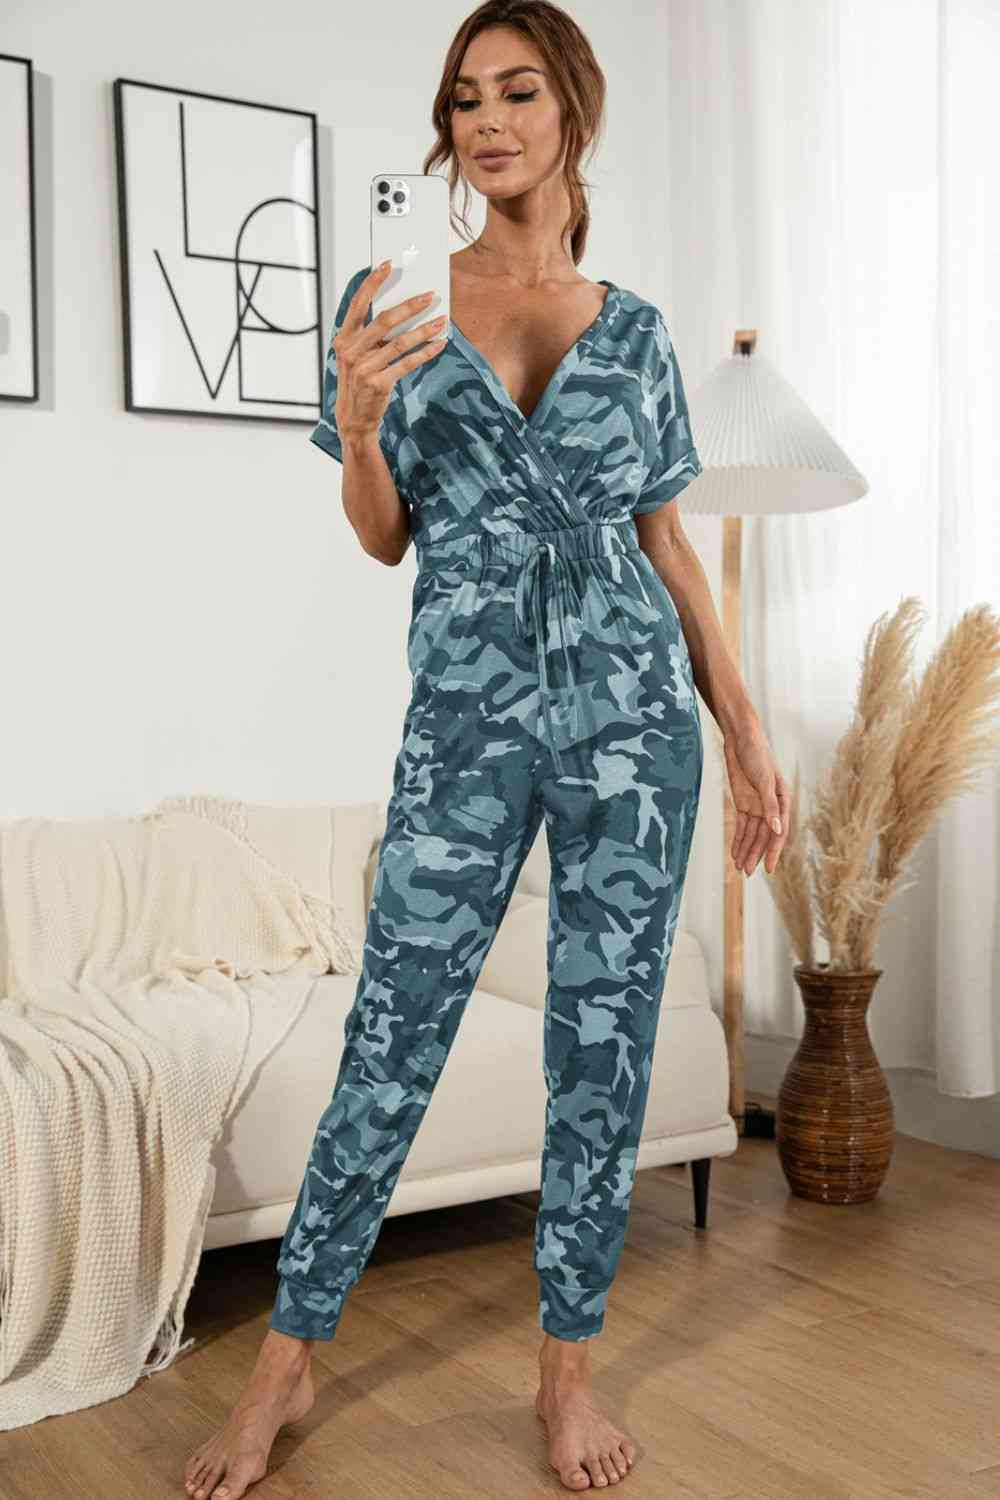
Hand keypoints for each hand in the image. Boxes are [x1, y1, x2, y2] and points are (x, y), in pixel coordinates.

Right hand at [334, 263, 446, 443]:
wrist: (354, 419)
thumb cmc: (358, 382)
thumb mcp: (356, 356)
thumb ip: (370, 336)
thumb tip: (401, 312)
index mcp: (343, 339)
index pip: (358, 304)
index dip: (372, 283)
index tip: (387, 265)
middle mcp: (351, 351)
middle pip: (384, 320)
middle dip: (410, 305)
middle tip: (429, 295)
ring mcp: (364, 368)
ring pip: (400, 341)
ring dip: (424, 329)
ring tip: (442, 320)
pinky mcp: (379, 383)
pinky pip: (408, 363)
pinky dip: (426, 352)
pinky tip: (439, 344)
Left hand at [722, 719, 788, 875]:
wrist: (741, 738)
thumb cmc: (758, 754)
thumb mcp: (764, 780)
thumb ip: (770, 806)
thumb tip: (776, 829)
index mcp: (782, 801)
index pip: (779, 832)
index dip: (774, 851)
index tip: (768, 869)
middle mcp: (771, 806)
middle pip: (764, 836)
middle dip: (756, 854)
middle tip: (747, 873)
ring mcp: (756, 805)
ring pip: (752, 834)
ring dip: (746, 850)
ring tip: (740, 868)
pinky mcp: (743, 802)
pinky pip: (741, 826)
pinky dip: (738, 839)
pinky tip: (734, 853)